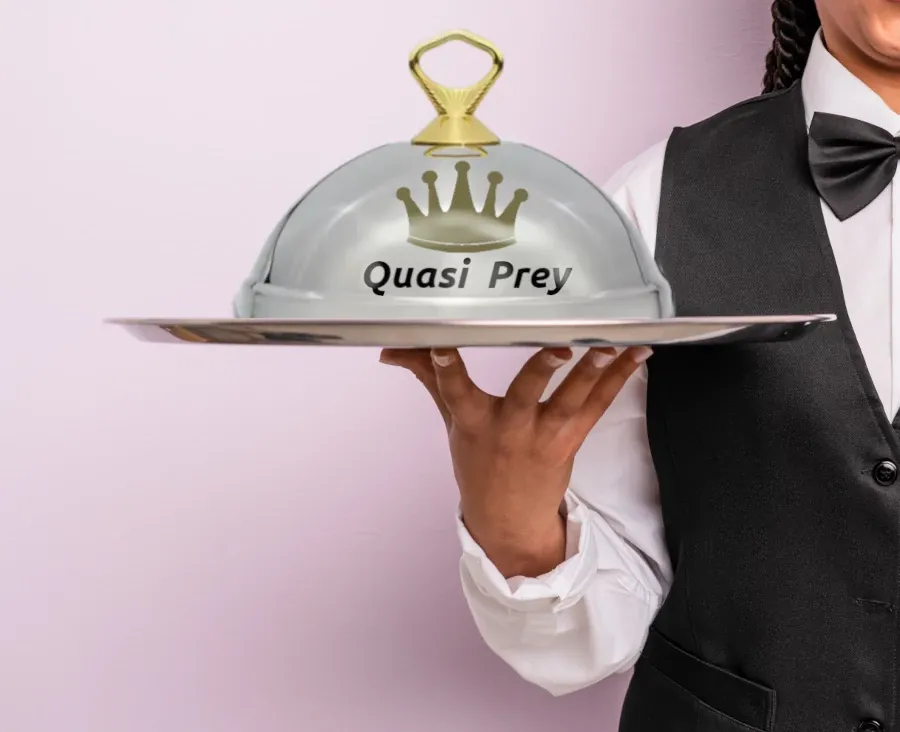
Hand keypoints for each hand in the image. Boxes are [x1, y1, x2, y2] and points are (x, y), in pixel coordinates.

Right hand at [379, 345, 651, 577]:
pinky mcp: (571, 440)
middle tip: (558, 346)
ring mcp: (544, 436)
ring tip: (610, 344)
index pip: (454, 390)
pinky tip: (637, 354)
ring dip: (592, 372)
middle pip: (525, 395)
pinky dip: (618, 379)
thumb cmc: (479, 462)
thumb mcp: (451, 420)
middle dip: (541, 370)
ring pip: (570, 401)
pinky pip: (598, 406)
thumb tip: (390, 349)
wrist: (508, 519)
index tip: (441, 345)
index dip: (446, 367)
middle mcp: (509, 428)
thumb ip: (428, 376)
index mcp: (473, 421)